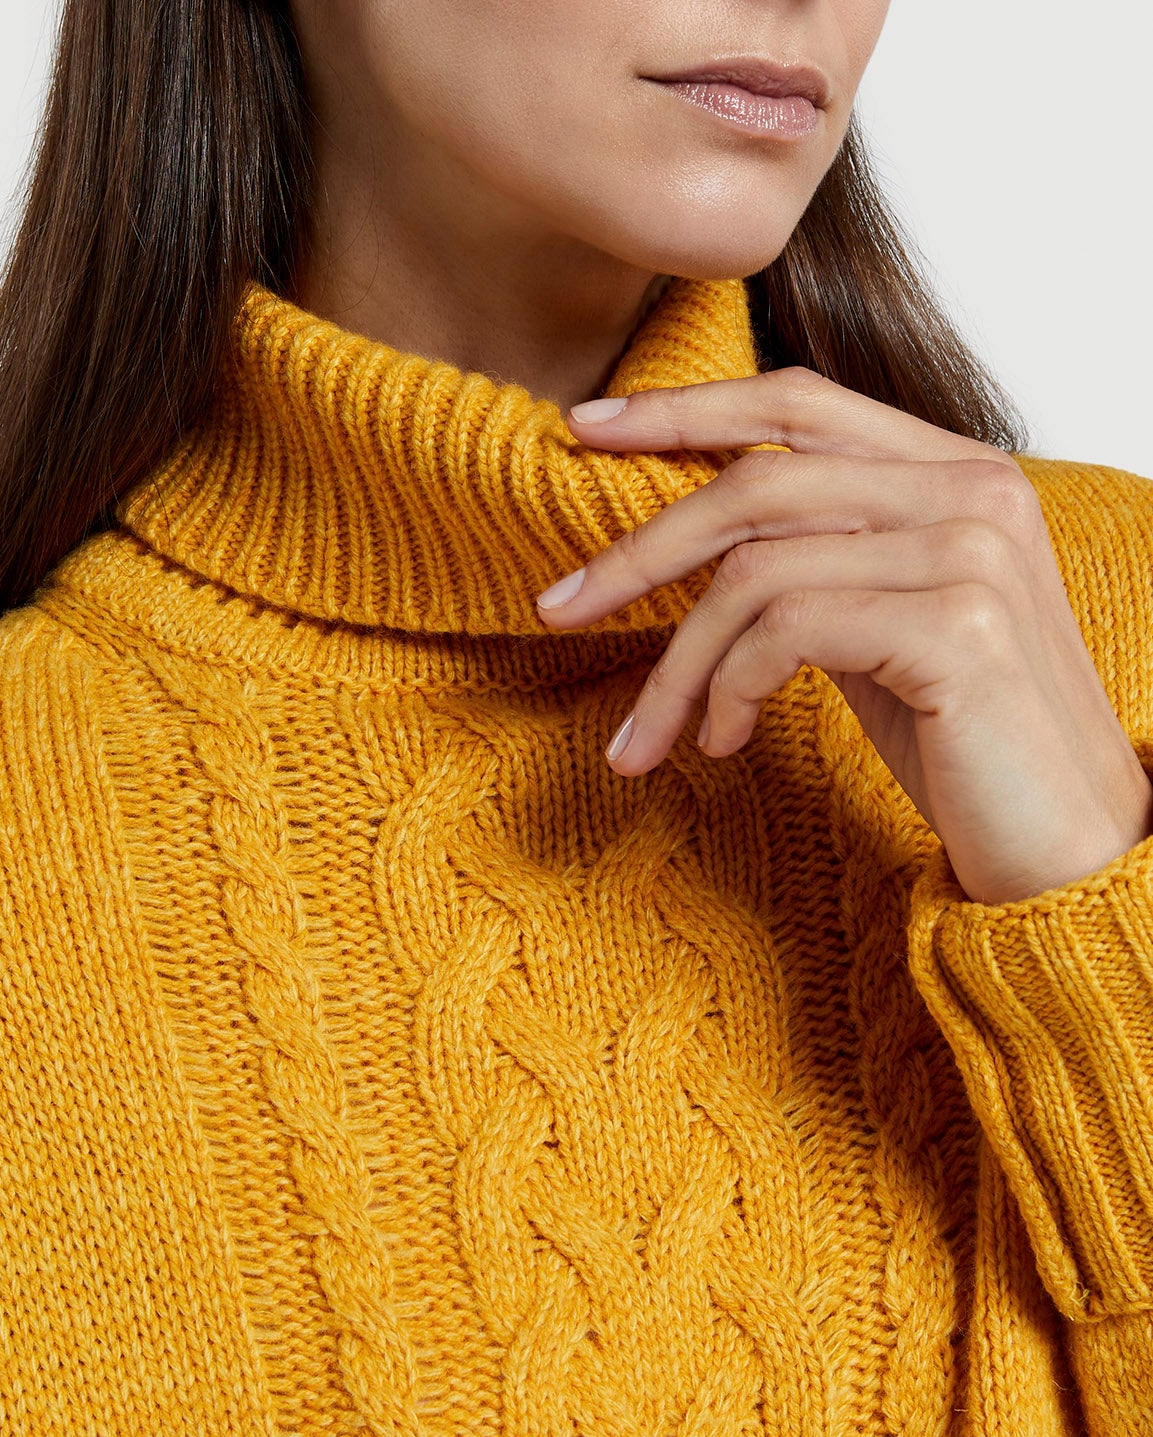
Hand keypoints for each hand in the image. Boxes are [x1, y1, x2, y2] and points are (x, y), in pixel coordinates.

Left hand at [535, 368, 1152, 904]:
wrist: (1066, 846)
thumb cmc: (963, 741)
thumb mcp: (877, 627)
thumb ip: (815, 562)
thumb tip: (689, 539)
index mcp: (958, 473)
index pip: (799, 404)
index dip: (684, 410)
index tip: (584, 431)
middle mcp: (973, 492)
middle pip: (757, 480)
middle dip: (638, 549)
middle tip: (556, 607)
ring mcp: (971, 554)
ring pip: (755, 569)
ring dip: (676, 664)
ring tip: (649, 736)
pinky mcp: (957, 629)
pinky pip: (785, 631)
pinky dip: (730, 688)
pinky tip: (726, 742)